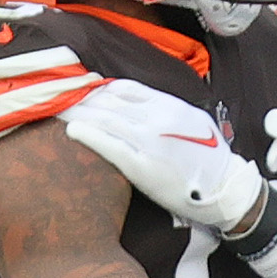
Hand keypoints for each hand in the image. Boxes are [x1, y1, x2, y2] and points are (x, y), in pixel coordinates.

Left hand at [60, 79, 263, 230]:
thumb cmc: (208, 158)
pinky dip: (90, 135)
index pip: (124, 88)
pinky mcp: (143, 166)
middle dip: (78, 96)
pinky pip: (110, 145)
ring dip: (77, 111)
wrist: (224, 190)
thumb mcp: (192, 121)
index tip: (78, 88)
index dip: (97, 87)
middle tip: (52, 93)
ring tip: (55, 108)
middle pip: (109, 100)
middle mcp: (158, 118)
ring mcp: (150, 141)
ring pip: (105, 118)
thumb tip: (132, 101)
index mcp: (170, 105)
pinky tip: (72, 130)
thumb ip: (164, 108)